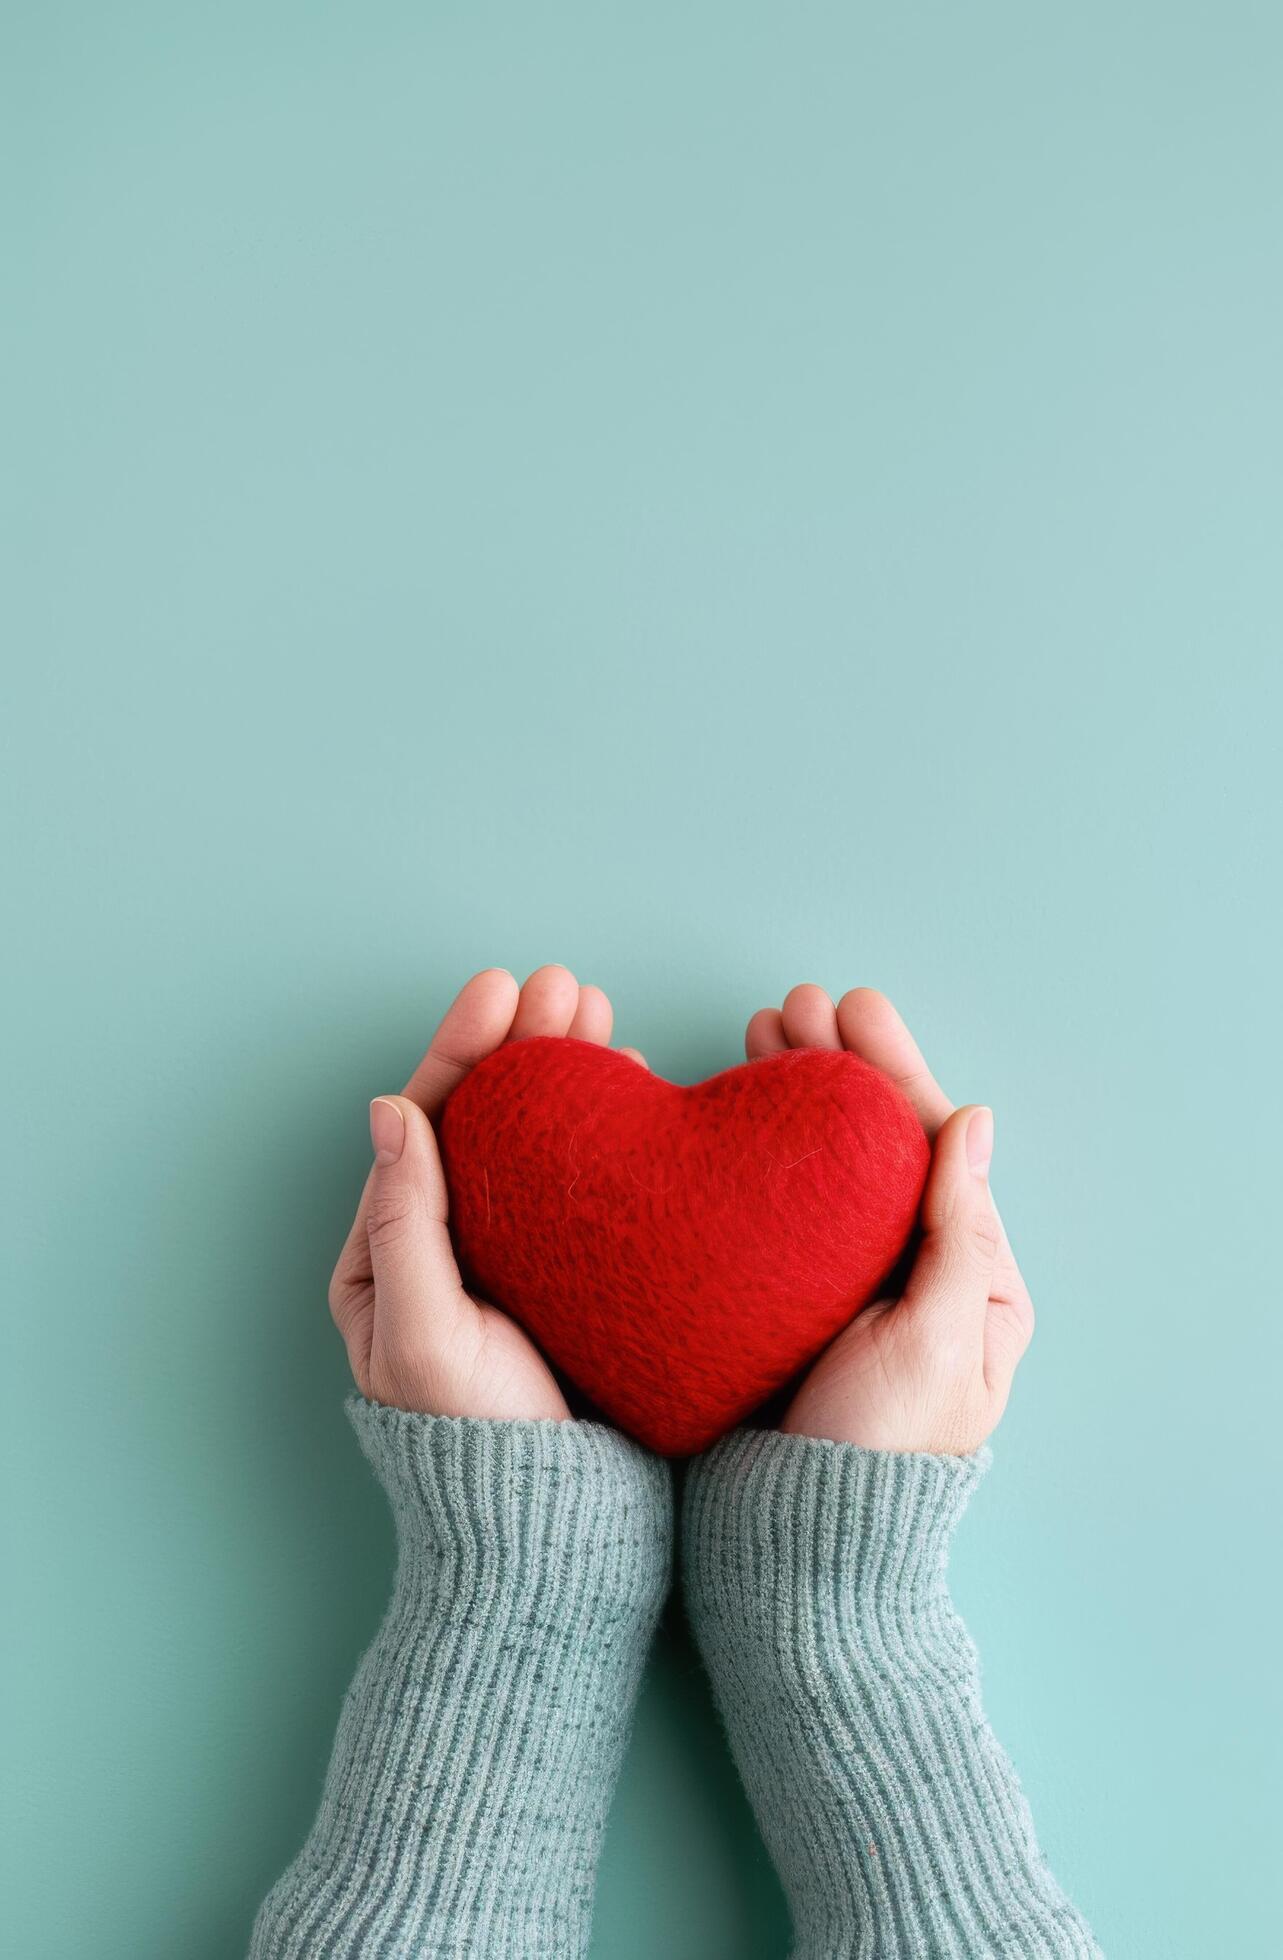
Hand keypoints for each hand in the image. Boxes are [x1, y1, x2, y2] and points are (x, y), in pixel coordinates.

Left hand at [330, 965, 630, 1420]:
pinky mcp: (576, 1274)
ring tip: (602, 1017)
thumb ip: (409, 1224)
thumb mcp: (426, 1337)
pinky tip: (632, 1087)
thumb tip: (391, 1110)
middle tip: (570, 987)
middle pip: (484, 1118)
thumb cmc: (479, 1442)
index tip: (502, 989)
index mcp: (391, 1251)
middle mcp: (449, 1243)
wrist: (556, 1526)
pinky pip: (584, 1181)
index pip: (424, 1124)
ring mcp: (515, 1256)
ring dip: (566, 1073)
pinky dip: (605, 1128)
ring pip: (536, 1140)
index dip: (461, 1050)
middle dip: (522, 1045)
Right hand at [745, 987, 1034, 1454]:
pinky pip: (780, 1205)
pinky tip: (730, 1111)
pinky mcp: (788, 1299)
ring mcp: (846, 1280)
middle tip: (787, 1008)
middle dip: (835, 1068)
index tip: (851, 1010)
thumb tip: (975, 1120)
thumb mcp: (935, 1337)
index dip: (891, 1070)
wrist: (801, 1541)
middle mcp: (912, 1265)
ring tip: (757, 1035)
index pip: (933, 1143)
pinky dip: (758, 1151)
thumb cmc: (882, 1450)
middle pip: (875, 1141)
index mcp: (970, 1271)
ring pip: (824, 1162)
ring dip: (794, 1095)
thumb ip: (956, 1229)